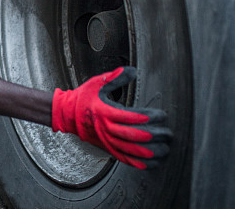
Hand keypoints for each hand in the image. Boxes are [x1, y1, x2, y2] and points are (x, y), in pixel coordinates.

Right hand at [51, 66, 171, 169]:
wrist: (66, 114)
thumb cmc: (83, 98)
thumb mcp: (96, 83)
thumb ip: (115, 78)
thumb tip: (131, 71)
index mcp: (104, 112)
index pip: (129, 117)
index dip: (147, 117)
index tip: (161, 115)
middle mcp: (105, 128)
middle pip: (132, 136)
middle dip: (153, 136)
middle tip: (167, 134)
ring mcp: (106, 140)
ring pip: (130, 150)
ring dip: (149, 152)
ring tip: (164, 149)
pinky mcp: (106, 148)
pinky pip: (124, 158)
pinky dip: (138, 163)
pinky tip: (150, 163)